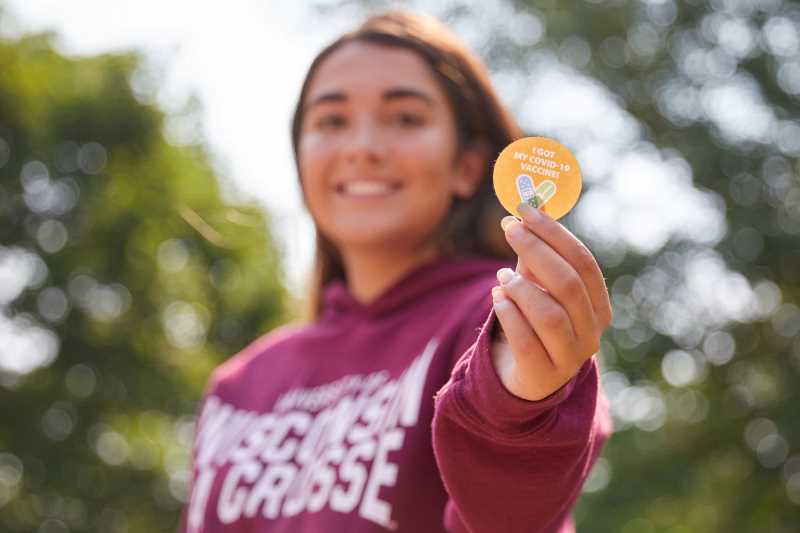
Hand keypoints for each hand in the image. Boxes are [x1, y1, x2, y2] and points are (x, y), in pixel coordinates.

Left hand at [490, 202, 612, 401]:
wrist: (526, 379)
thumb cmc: (534, 323)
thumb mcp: (539, 287)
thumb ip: (537, 254)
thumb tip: (529, 206)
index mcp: (599, 306)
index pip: (584, 262)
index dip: (555, 233)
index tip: (525, 210)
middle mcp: (592, 333)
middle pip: (568, 284)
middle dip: (536, 251)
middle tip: (510, 230)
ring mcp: (570, 358)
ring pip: (550, 315)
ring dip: (521, 288)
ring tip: (501, 277)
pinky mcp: (542, 376)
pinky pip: (525, 341)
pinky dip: (509, 314)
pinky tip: (497, 298)